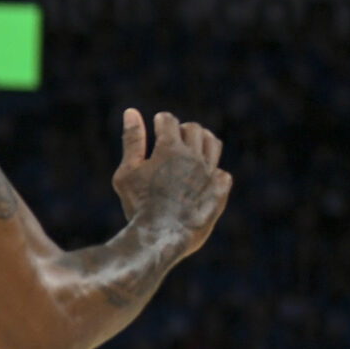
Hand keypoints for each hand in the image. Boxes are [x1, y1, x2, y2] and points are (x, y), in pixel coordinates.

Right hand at [110, 108, 231, 255]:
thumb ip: (132, 141)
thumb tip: (131, 111)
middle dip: (182, 130)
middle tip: (173, 138)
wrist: (161, 237)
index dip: (162, 121)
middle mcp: (194, 156)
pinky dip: (212, 172)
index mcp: (170, 147)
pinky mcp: (219, 191)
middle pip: (193, 129)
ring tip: (190, 152)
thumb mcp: (127, 172)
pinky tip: (201, 179)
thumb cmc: (138, 204)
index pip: (169, 121)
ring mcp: (210, 173)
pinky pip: (222, 174)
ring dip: (201, 143)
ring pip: (212, 144)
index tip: (158, 125)